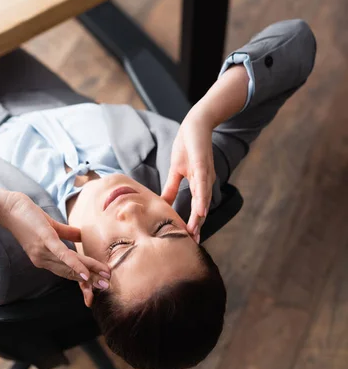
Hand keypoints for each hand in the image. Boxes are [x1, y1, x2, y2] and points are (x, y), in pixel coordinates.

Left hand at [0, 192, 109, 295]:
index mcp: (44, 258)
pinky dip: (74, 265)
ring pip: (70, 265)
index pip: (67, 272)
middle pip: (70, 273)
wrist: (8, 208)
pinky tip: (85, 274)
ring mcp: (43, 251)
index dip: (83, 280)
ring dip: (89, 272)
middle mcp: (42, 260)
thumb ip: (67, 233)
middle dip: (90, 281)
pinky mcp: (45, 240)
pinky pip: (62, 255)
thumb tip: (82, 236)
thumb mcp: (51, 227)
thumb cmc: (28, 216)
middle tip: (106, 286)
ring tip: (103, 278)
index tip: (97, 286)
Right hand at [161, 107, 215, 242]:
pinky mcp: (202, 164)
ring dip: (199, 216)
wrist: (196, 124)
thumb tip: (162, 203)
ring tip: (194, 232)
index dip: (193, 224)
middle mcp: (206, 182)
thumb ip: (171, 188)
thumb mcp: (177, 170)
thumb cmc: (187, 145)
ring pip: (203, 198)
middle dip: (198, 226)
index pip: (196, 208)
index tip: (188, 241)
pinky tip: (200, 209)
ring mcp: (205, 173)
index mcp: (200, 184)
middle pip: (202, 208)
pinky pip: (202, 183)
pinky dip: (202, 197)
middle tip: (193, 244)